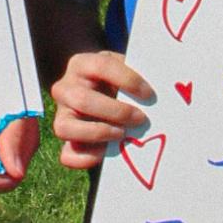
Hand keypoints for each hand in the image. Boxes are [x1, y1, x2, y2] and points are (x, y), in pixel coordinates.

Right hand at [49, 49, 153, 171]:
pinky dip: (85, 158)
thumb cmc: (119, 82)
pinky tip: (105, 154)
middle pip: (82, 100)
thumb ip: (135, 77)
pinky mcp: (66, 139)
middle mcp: (64, 88)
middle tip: (140, 118)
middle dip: (116, 112)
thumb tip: (161, 92)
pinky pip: (66, 155)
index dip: (127, 80)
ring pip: (65, 128)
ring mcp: (61, 115)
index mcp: (82, 64)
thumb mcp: (124, 70)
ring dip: (98, 133)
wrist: (103, 96)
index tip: (148, 94)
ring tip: (122, 135)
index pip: (101, 66)